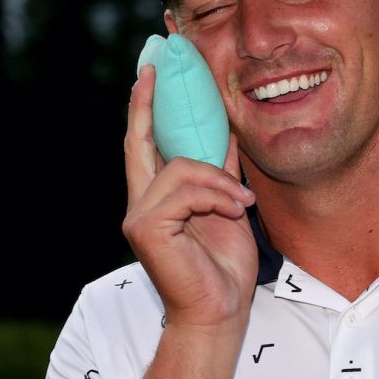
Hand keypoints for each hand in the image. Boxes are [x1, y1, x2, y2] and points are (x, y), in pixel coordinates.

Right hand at [123, 65, 258, 329]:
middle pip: (138, 142)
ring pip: (179, 166)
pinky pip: (186, 191)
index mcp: (158, 198)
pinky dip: (217, 196)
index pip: (146, 144)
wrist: (220, 310)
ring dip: (219, 181)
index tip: (149, 74)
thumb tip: (226, 134)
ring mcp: (139, 215)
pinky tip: (234, 212)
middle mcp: (141, 203)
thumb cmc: (223, 265)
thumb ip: (220, 173)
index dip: (145, 109)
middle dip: (145, 102)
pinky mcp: (145, 228)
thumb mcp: (228, 206)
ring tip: (240, 203)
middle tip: (153, 68)